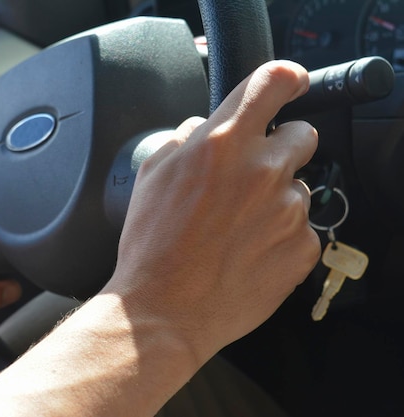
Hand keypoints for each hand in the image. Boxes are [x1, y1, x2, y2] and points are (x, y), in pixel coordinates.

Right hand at [105, 60, 320, 361]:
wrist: (165, 308)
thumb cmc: (151, 245)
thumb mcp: (151, 174)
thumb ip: (184, 138)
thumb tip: (202, 127)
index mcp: (223, 143)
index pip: (274, 81)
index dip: (286, 78)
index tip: (291, 85)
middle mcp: (263, 170)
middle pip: (302, 134)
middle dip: (280, 146)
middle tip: (251, 174)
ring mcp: (288, 210)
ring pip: (299, 185)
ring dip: (276, 197)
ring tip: (237, 226)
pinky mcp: (301, 247)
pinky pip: (303, 227)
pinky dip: (281, 234)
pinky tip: (247, 250)